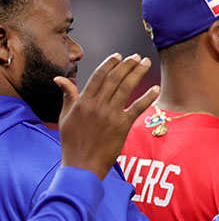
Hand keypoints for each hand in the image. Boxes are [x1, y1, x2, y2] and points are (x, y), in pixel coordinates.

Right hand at [56, 53, 158, 179]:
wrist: (81, 165)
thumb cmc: (72, 142)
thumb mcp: (65, 117)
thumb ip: (68, 96)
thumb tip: (60, 78)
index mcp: (83, 102)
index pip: (98, 76)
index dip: (110, 63)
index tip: (118, 56)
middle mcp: (97, 105)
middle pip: (115, 78)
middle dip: (128, 64)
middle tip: (137, 57)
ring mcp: (111, 115)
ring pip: (127, 88)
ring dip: (138, 73)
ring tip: (146, 63)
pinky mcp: (122, 126)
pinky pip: (137, 108)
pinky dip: (148, 97)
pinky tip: (156, 88)